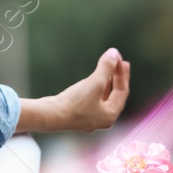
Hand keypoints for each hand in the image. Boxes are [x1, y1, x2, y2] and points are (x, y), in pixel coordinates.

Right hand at [16, 48, 130, 133]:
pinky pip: (92, 99)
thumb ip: (105, 68)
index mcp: (110, 116)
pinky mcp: (77, 114)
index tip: (121, 59)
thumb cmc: (74, 103)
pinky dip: (95, 88)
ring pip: (102, 98)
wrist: (50, 116)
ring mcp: (89, 118)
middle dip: (117, 78)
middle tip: (119, 62)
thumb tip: (114, 52)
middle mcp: (102, 119)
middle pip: (114, 95)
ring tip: (108, 70)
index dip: (123, 74)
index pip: (122, 92)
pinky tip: (91, 82)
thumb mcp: (93, 83)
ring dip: (106, 82)